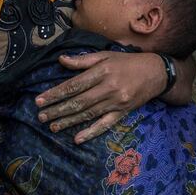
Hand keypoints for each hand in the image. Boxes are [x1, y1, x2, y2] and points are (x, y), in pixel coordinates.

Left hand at [35, 51, 164, 143]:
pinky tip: (77, 138)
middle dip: (57, 109)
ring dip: (69, 121)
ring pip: (88, 114)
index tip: (39, 100)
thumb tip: (61, 60)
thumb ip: (82, 60)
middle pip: (78, 101)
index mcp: (101, 72)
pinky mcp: (123, 113)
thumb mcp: (105, 55)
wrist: (156, 73)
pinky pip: (105, 124)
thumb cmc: (127, 62)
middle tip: (40, 116)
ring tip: (52, 126)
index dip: (55, 93)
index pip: (73, 85)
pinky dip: (91, 132)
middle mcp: (108, 88)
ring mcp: (116, 102)